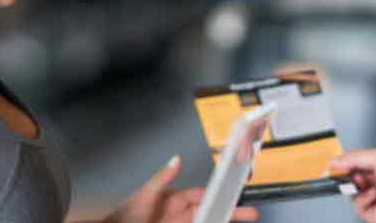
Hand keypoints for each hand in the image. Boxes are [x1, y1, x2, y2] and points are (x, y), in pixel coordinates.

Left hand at [106, 155, 259, 222]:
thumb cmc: (125, 216)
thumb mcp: (144, 195)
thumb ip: (162, 179)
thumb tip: (176, 159)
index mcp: (175, 200)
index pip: (203, 196)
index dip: (219, 193)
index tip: (234, 191)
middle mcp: (180, 215)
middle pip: (211, 213)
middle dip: (230, 212)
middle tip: (250, 214)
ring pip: (207, 222)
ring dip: (222, 221)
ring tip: (239, 221)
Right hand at [331, 149, 375, 222]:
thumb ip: (355, 158)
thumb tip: (336, 161)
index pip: (360, 165)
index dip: (348, 164)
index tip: (338, 163)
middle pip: (355, 180)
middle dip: (348, 176)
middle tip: (345, 172)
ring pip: (355, 194)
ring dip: (355, 187)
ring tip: (361, 182)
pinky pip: (360, 207)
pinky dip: (362, 200)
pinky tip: (371, 194)